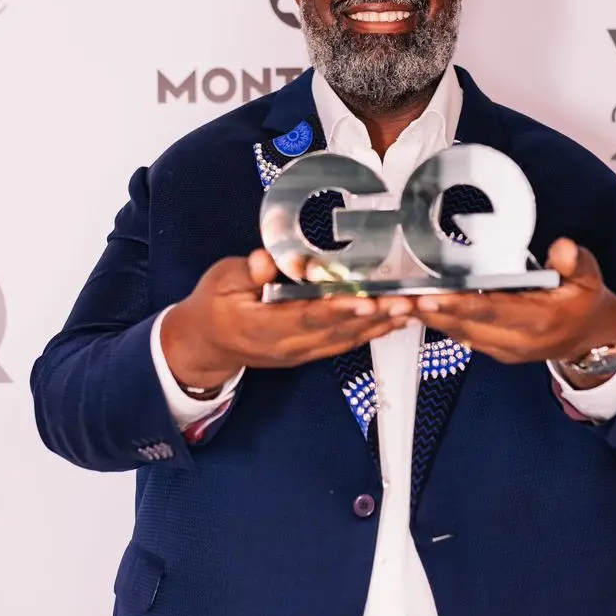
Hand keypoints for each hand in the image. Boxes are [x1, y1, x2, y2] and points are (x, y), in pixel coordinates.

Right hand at [160, 249, 411, 389]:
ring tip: (410, 310)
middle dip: (372, 317)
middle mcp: (286, 345)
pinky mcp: (307, 353)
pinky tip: (393, 322)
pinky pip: (342, 344)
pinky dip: (369, 333)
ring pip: (344, 341)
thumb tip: (267, 262)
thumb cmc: (214, 305)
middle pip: (334, 332)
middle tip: (405, 302)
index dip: (336, 310)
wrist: (205, 345)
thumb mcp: (222, 279)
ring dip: (379, 326)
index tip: (364, 301)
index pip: (304, 317)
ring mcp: (299, 353)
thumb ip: (248, 271)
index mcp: (263, 326)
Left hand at [414, 238, 615, 380]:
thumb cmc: (584, 302)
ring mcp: (505, 349)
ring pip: (460, 334)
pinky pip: (462, 337)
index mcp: (540, 320)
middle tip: (401, 299)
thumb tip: (562, 248)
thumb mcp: (589, 276)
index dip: (462, 305)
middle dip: (433, 312)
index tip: (432, 296)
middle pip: (468, 326)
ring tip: (399, 303)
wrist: (590, 339)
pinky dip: (440, 323)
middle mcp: (519, 340)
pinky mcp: (496, 351)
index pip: (494, 312)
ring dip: (429, 319)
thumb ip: (574, 261)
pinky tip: (417, 309)